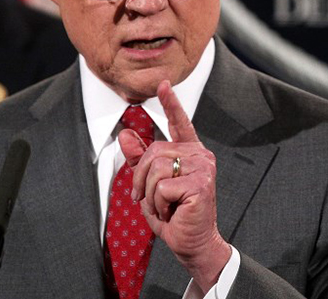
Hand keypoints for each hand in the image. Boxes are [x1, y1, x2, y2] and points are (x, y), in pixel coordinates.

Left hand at [118, 80, 230, 291]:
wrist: (192, 243)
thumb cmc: (174, 215)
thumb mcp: (151, 185)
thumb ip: (140, 160)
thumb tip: (125, 134)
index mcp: (190, 153)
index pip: (179, 123)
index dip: (171, 103)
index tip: (163, 84)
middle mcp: (200, 156)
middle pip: (154, 151)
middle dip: (141, 178)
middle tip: (148, 199)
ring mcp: (203, 168)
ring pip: (155, 168)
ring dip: (150, 194)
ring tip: (162, 207)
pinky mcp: (200, 184)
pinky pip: (161, 187)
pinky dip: (158, 204)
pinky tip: (172, 211)